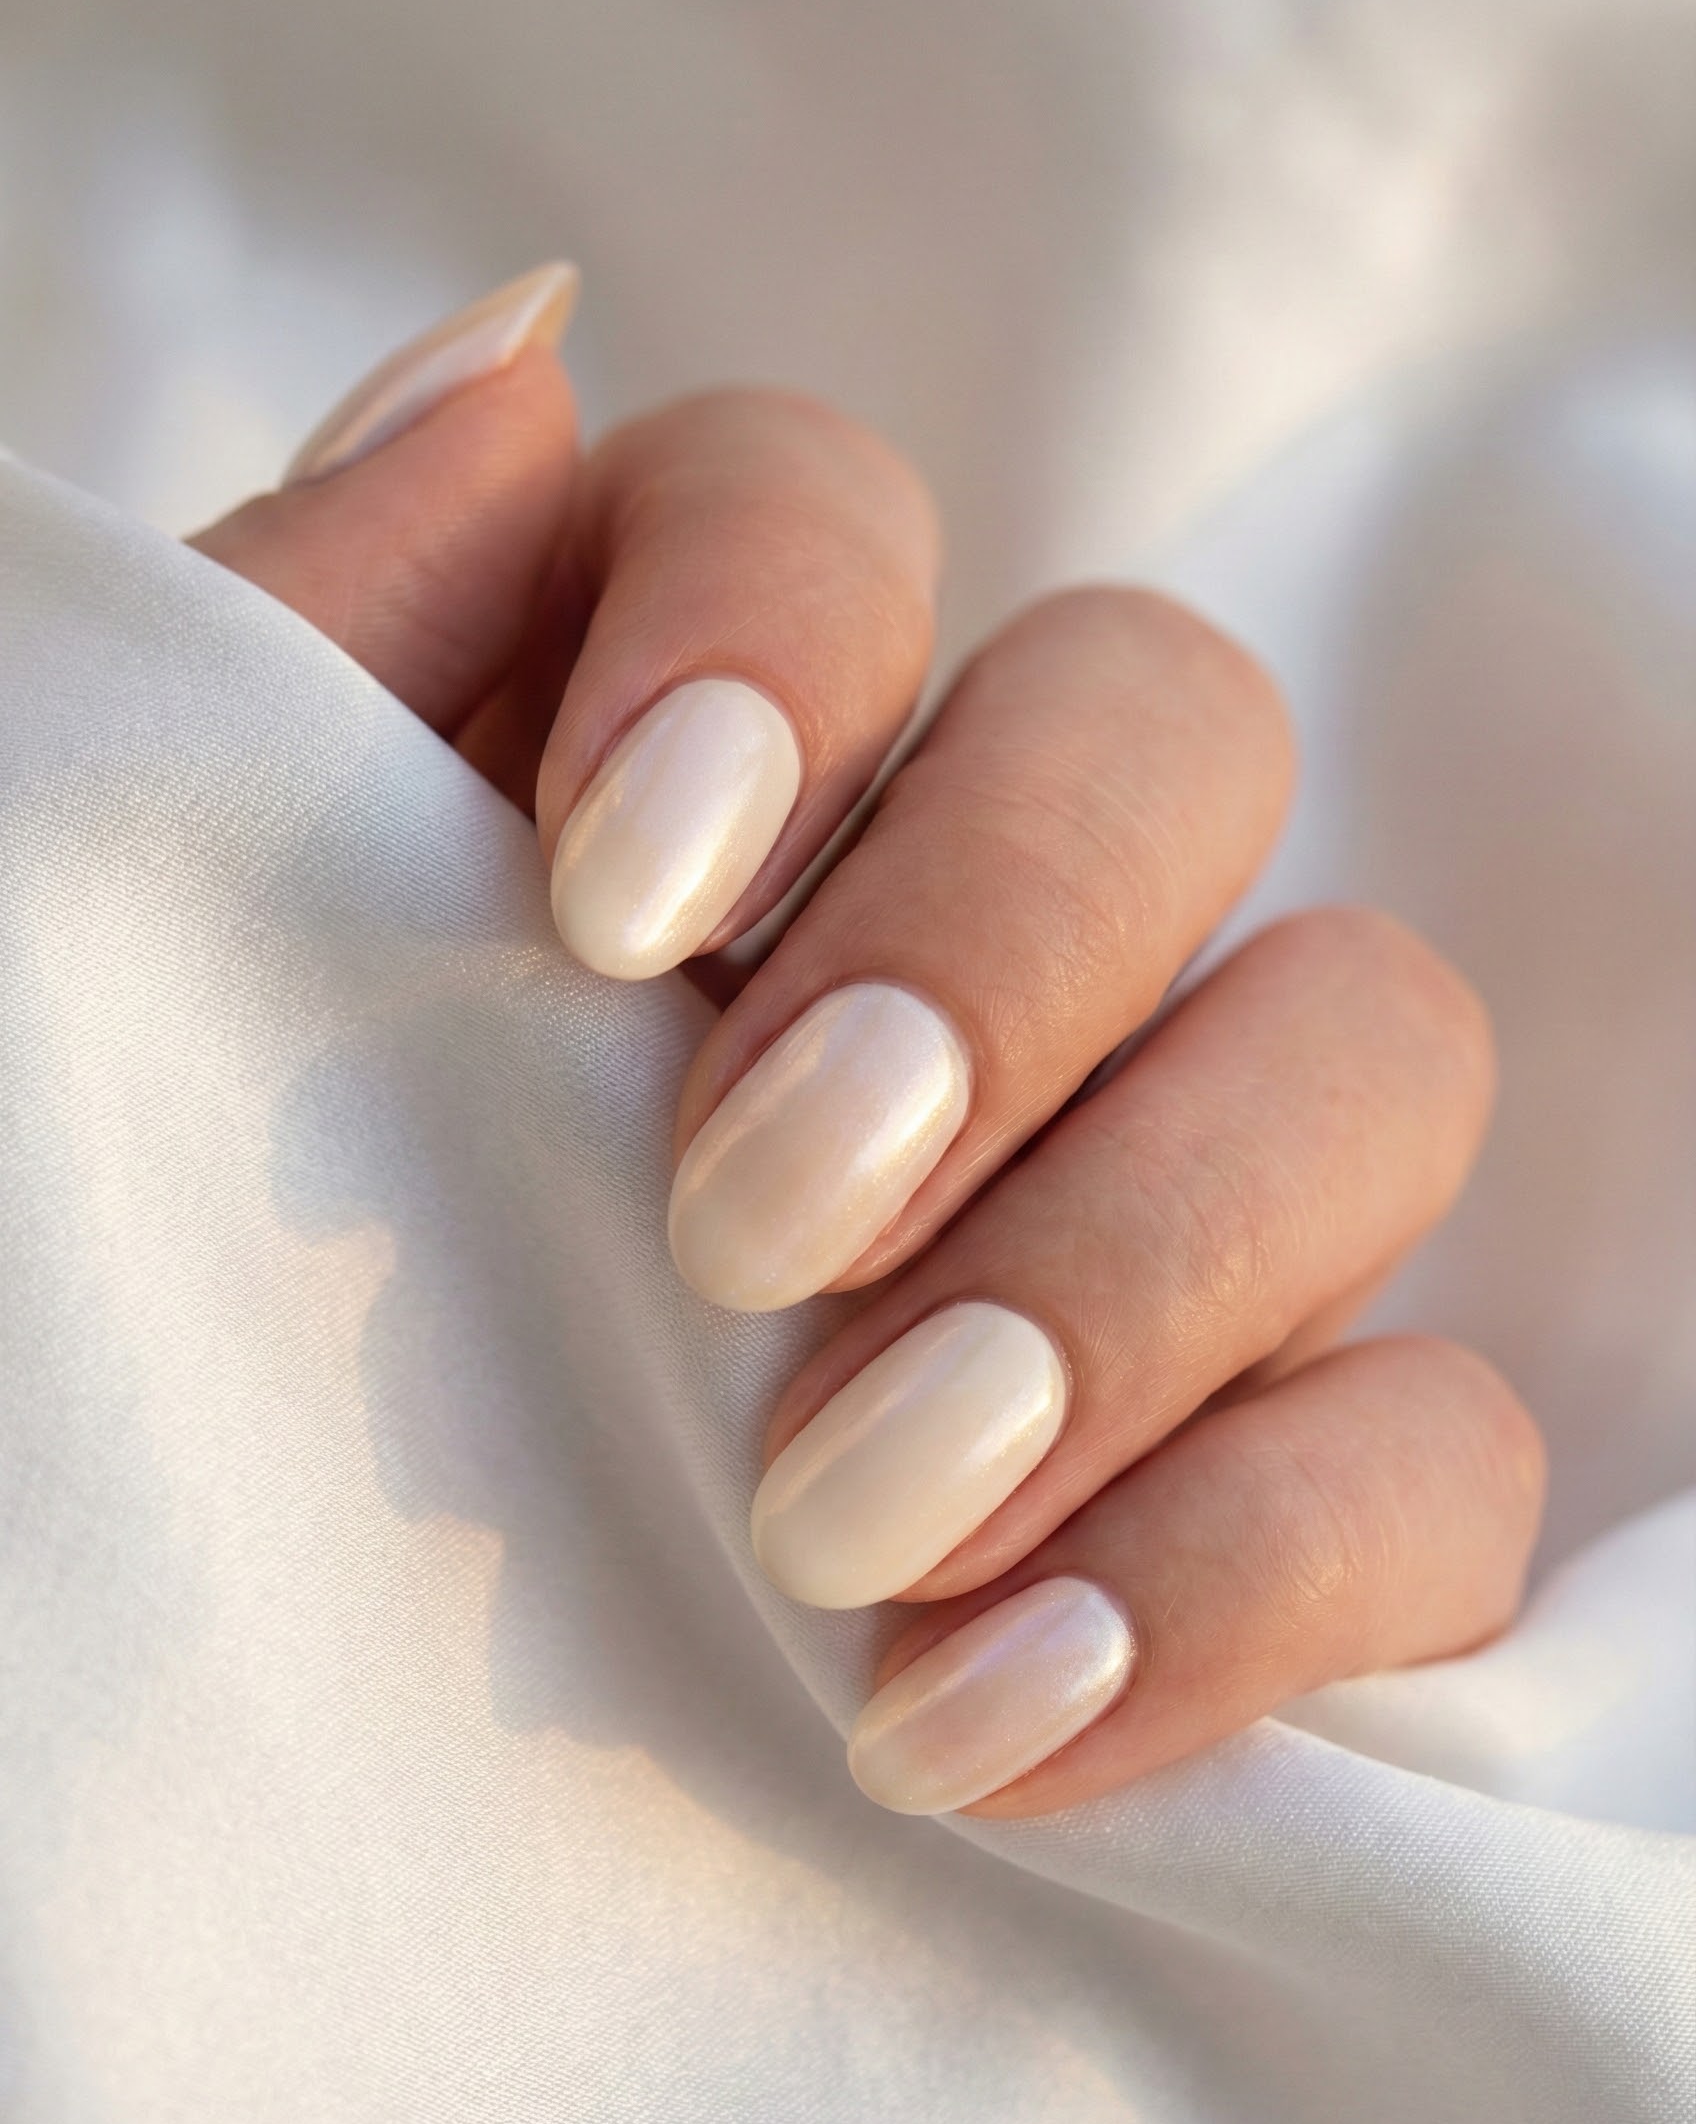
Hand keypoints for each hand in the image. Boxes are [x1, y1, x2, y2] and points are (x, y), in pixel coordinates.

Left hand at [196, 267, 1544, 1820]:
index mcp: (684, 785)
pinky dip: (1255, 1581)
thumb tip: (504, 370)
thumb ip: (300, 670)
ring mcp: (1162, 1212)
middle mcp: (967, 947)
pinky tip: (986, 1717)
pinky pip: (1434, 1465)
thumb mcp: (157, 974)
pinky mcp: (1280, 1499)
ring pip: (1371, 1058)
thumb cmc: (157, 1321)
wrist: (232, 1752)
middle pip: (1171, 732)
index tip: (607, 909)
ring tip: (856, 1528)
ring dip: (1147, 1269)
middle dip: (1000, 953)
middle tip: (756, 1231)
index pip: (829, 514)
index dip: (774, 638)